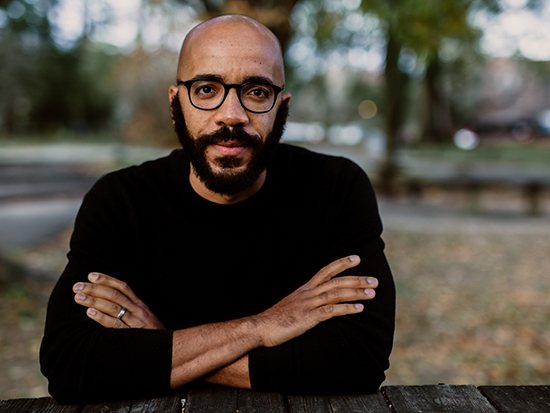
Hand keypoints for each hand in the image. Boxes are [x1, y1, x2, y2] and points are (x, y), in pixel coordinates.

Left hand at [73, 273, 164, 329]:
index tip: (91, 275)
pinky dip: (101, 317)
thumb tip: (110, 303)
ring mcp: (136, 322)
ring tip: (78, 297)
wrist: (170, 350)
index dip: (107, 279)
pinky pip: (115, 324)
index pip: (123, 287)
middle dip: (94, 288)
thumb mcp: (145, 319)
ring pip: (113, 307)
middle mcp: (138, 310)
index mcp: (140, 305)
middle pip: (114, 294)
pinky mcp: (132, 334)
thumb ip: (131, 310)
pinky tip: (90, 313)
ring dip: (93, 300)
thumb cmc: (153, 335)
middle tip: (77, 286)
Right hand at [253, 255, 376, 346]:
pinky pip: (331, 311)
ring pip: (336, 293)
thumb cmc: (275, 320)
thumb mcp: (291, 305)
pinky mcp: (308, 317)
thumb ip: (305, 301)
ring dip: (356, 292)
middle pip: (336, 281)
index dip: (341, 263)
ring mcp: (308, 304)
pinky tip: (359, 309)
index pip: (325, 270)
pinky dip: (347, 308)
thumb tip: (317, 303)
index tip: (356, 258)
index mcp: (304, 289)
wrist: (260, 328)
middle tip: (374, 280)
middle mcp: (307, 293)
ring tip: (372, 292)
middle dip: (356, 279)